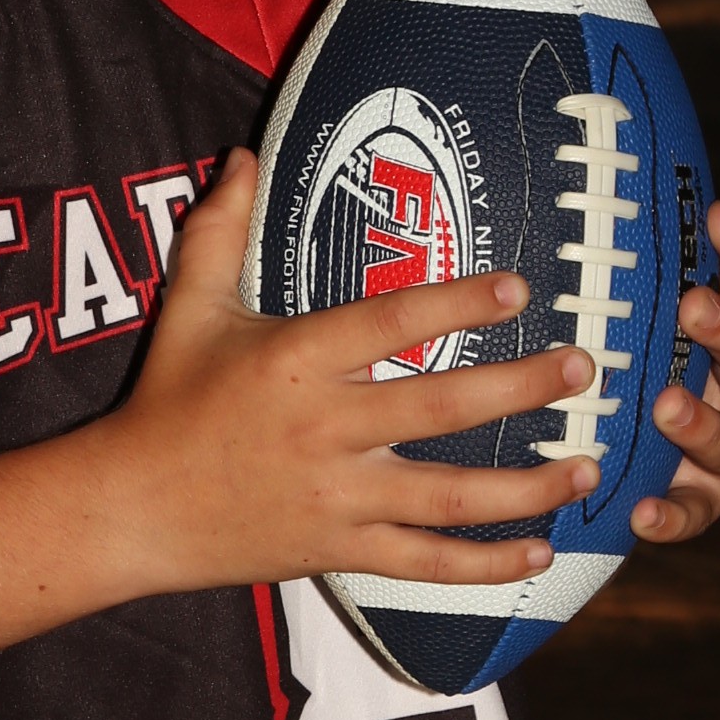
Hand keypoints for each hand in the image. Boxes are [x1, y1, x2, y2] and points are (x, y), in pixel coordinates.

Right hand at [94, 149, 600, 596]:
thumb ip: (220, 228)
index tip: (520, 289)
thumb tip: (243, 155)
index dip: (457, 304)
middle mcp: (324, 428)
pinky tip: (542, 552)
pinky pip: (425, 563)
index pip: (390, 324)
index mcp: (295, 360)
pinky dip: (487, 565)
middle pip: (440, 407)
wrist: (131, 509)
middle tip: (583, 368)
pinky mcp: (339, 550)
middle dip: (520, 388)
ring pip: (450, 496)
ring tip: (587, 464)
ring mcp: (336, 496)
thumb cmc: (169, 399)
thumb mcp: (190, 307)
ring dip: (527, 486)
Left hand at [632, 199, 719, 545]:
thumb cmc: (613, 362)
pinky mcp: (697, 501)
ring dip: (701, 421)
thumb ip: (610, 273)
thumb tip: (568, 181)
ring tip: (666, 406)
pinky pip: (693, 512)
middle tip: (692, 307)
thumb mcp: (614, 315)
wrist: (606, 456)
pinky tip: (642, 512)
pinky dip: (671, 515)